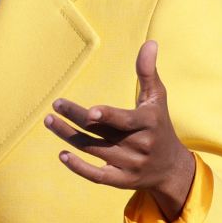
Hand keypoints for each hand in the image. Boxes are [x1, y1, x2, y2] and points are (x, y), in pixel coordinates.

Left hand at [44, 41, 195, 220]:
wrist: (171, 168)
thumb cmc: (160, 124)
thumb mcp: (157, 98)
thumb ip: (148, 72)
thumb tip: (150, 42)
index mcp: (148, 123)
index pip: (125, 121)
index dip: (108, 116)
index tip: (90, 111)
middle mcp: (139, 145)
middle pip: (102, 132)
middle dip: (77, 119)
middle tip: (56, 104)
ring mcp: (129, 165)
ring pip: (94, 150)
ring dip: (69, 137)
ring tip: (50, 121)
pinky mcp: (121, 181)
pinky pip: (97, 176)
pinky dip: (79, 168)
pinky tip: (62, 154)